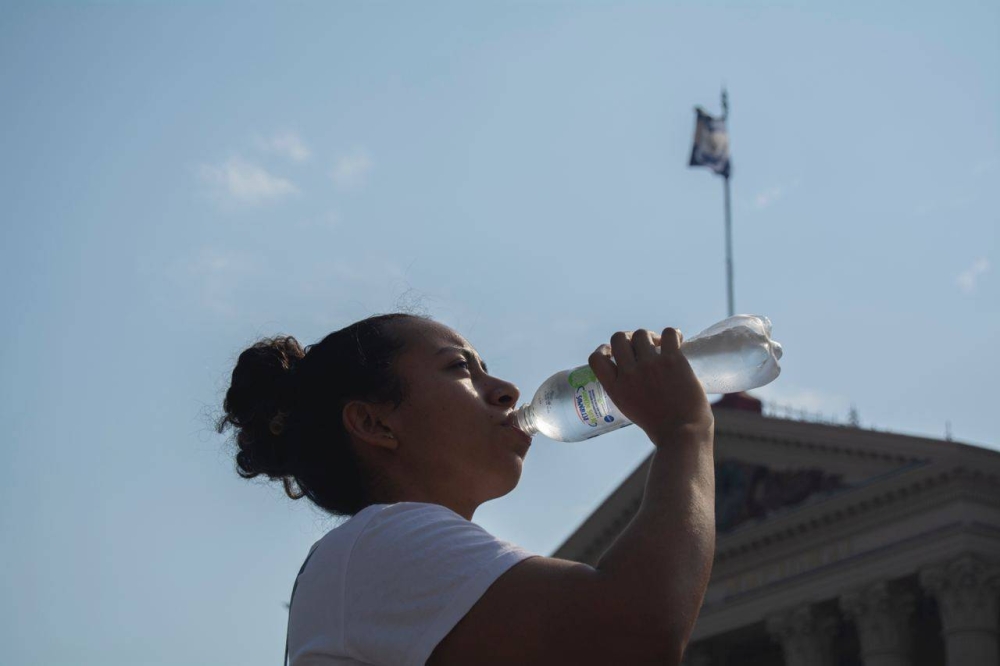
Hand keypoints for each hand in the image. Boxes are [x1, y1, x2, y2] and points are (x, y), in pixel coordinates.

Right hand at [588, 328, 712, 444]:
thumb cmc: (660, 427)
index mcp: (615, 388)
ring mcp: (650, 365)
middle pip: (619, 338)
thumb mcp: (630, 409)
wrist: (683, 433)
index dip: (604, 350)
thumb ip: (627, 389)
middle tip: (643, 347)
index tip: (615, 353)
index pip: (596, 358)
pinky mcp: (672, 360)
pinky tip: (678, 341)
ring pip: (642, 334)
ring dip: (651, 337)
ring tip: (661, 346)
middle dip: (630, 339)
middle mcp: (629, 373)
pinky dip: (673, 334)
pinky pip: (668, 333)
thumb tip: (634, 373)